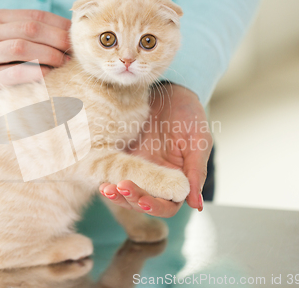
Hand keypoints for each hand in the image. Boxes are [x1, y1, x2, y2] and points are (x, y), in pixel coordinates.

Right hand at [0, 9, 71, 112]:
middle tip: (73, 51)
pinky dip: (36, 73)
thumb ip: (25, 32)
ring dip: (50, 55)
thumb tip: (68, 32)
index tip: (75, 35)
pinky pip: (15, 74)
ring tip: (65, 63)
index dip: (58, 24)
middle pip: (30, 29)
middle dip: (57, 39)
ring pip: (22, 48)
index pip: (33, 15)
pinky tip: (49, 75)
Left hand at [100, 84, 211, 216]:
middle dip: (132, 200)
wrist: (167, 91)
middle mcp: (156, 178)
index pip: (167, 205)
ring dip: (117, 194)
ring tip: (106, 189)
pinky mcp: (123, 157)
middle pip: (144, 202)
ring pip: (127, 192)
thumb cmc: (188, 115)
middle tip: (120, 189)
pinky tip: (101, 180)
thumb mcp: (198, 140)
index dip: (155, 206)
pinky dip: (108, 179)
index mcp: (177, 179)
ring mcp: (138, 168)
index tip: (143, 202)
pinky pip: (114, 173)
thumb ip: (196, 171)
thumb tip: (196, 204)